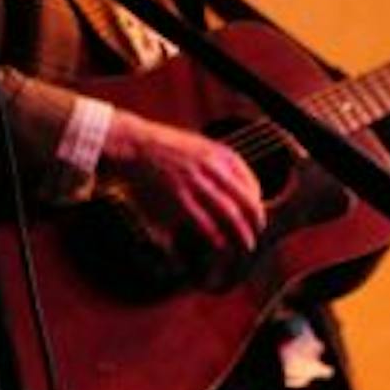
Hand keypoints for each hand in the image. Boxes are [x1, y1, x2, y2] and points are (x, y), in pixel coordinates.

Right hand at [100, 110, 264, 258]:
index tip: (255, 217)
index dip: (257, 204)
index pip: (252, 184)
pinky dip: (216, 235)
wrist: (132, 143)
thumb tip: (232, 188)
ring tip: (244, 246)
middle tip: (255, 236)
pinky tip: (219, 243)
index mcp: (219, 153)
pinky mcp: (178, 197)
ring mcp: (196, 182)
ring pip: (230, 214)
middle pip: (246, 201)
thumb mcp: (197, 146)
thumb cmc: (162, 147)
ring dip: (241, 234)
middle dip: (255, 223)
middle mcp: (212, 167)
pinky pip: (205, 222)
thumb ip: (216, 163)